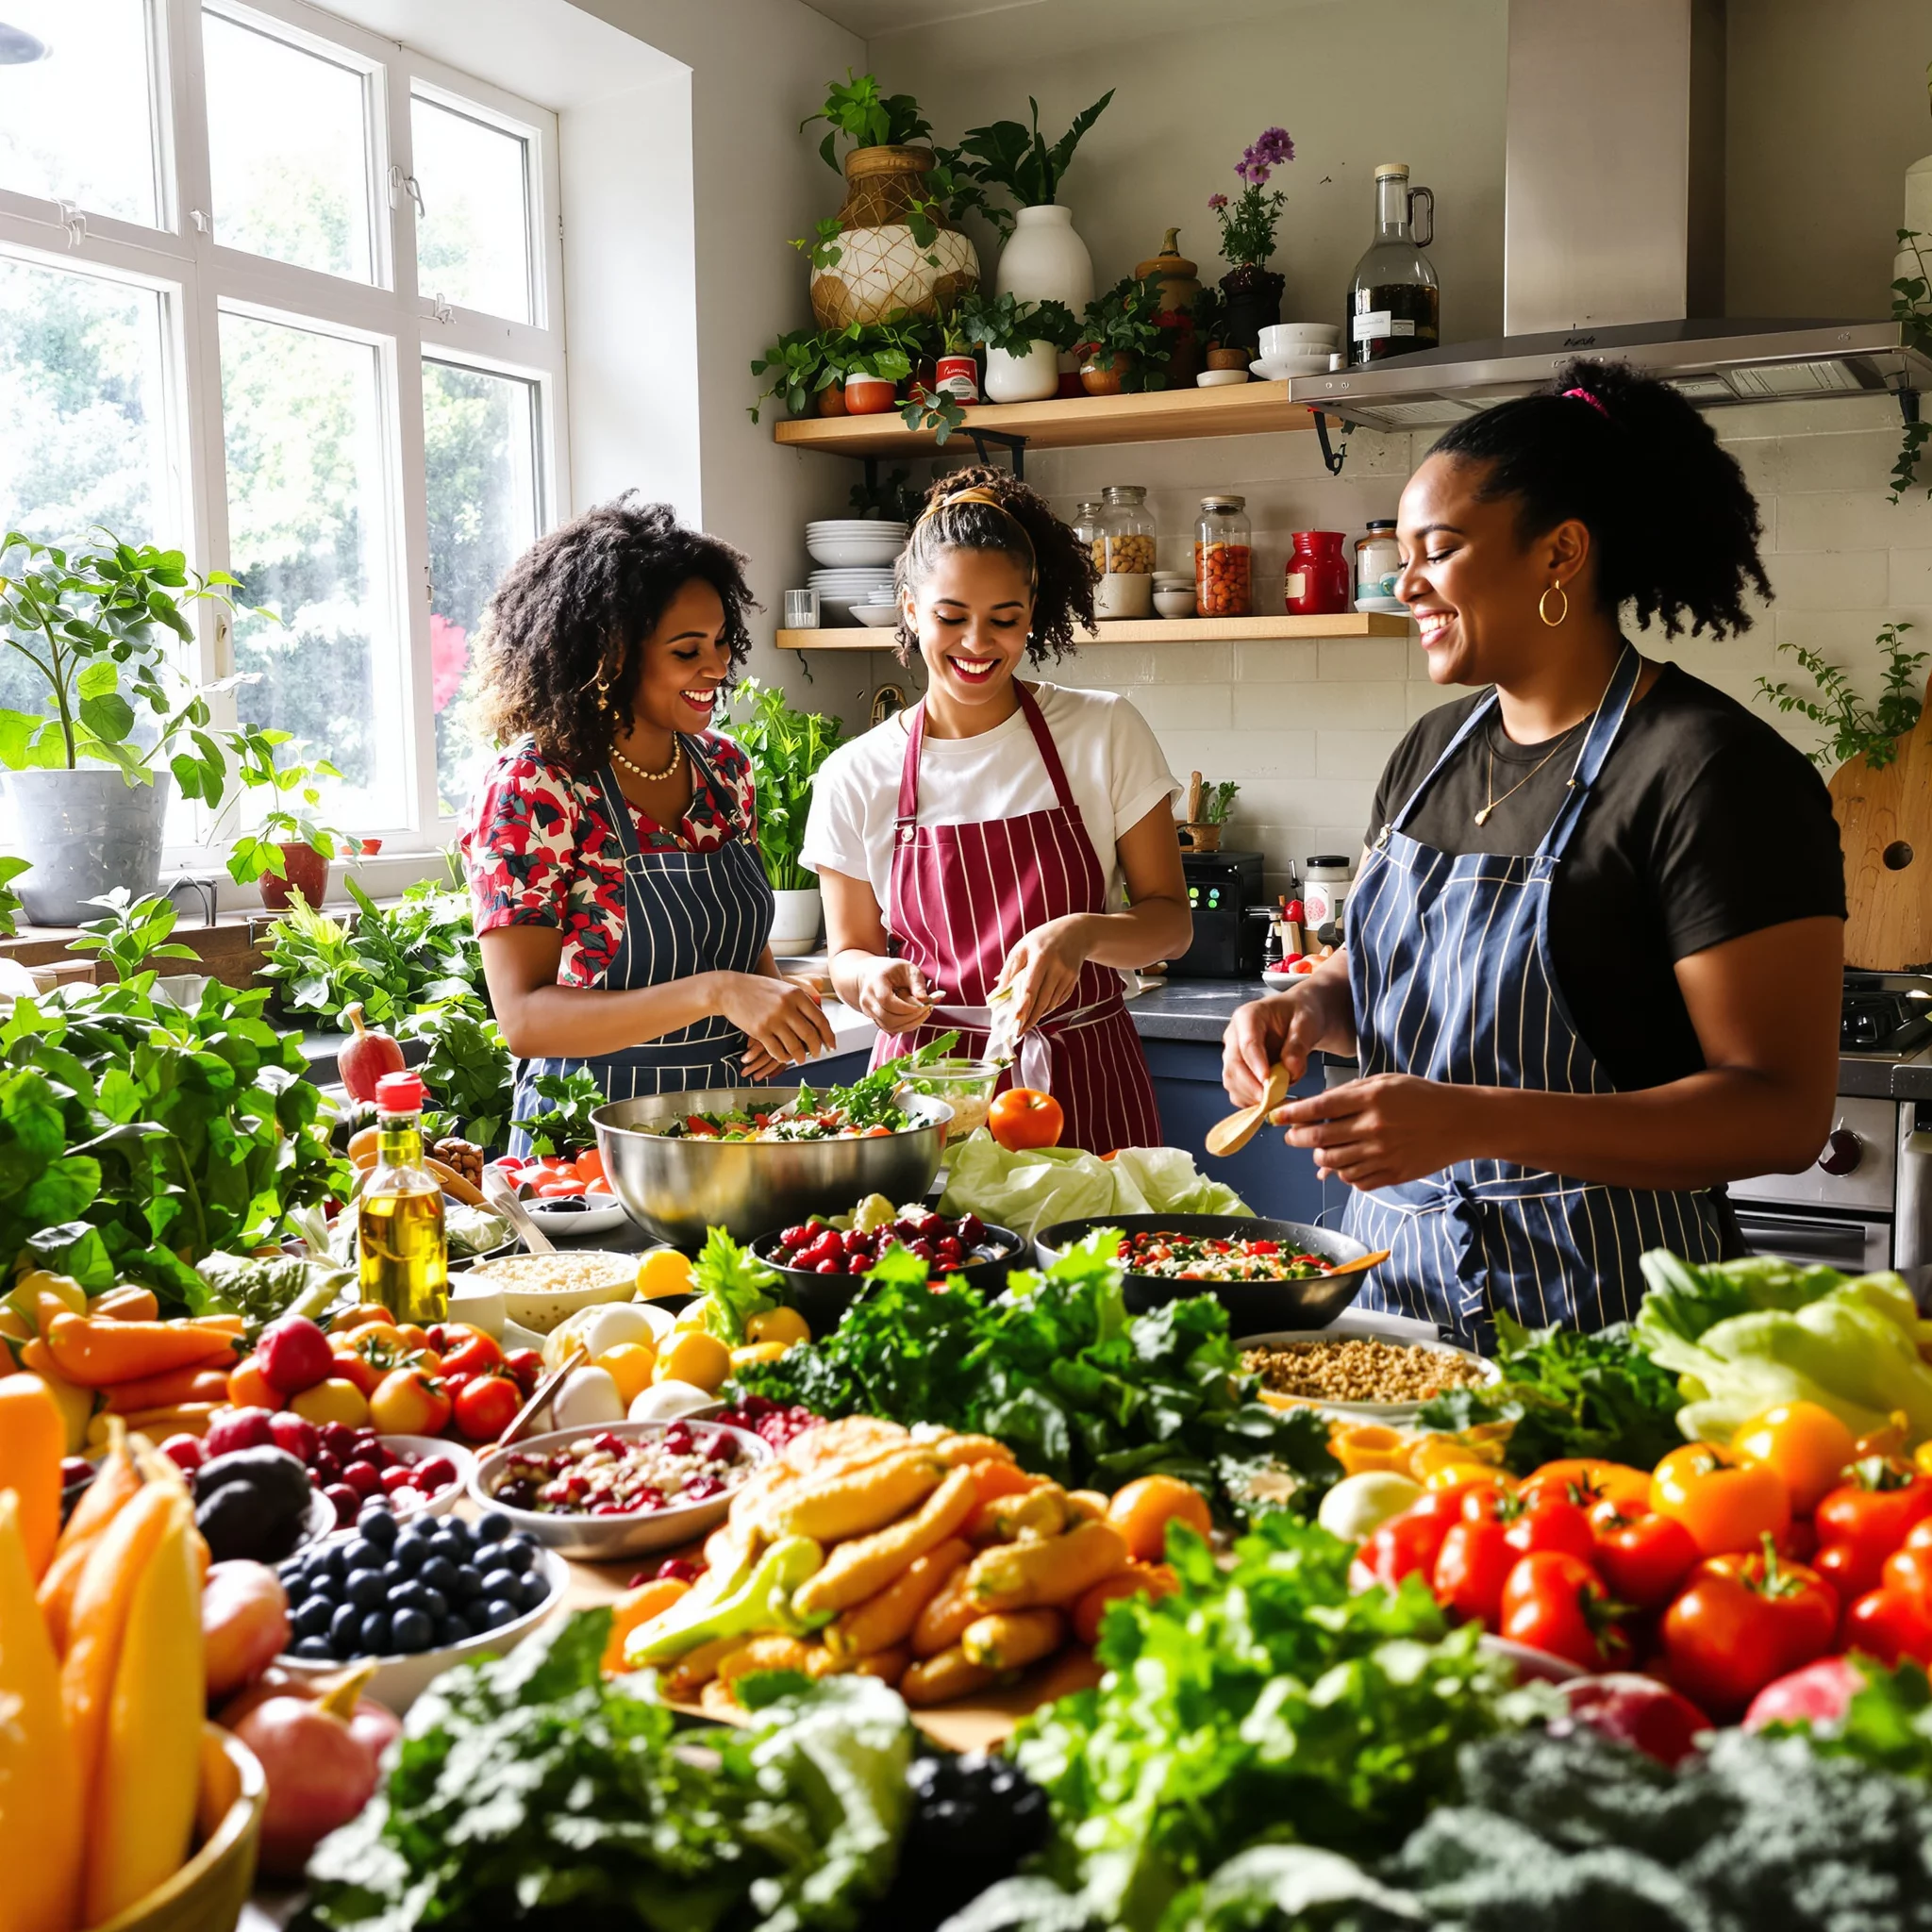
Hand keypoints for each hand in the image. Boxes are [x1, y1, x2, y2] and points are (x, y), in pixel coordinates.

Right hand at [713, 972, 836, 1074]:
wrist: (729, 989)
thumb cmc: (757, 988)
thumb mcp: (782, 987)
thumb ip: (800, 1000)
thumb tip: (818, 1019)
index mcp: (796, 994)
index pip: (820, 1019)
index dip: (828, 1035)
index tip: (831, 1045)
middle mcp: (787, 1006)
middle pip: (810, 1035)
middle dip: (816, 1049)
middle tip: (816, 1054)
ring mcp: (773, 1019)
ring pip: (794, 1046)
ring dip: (799, 1056)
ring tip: (800, 1059)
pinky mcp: (760, 1031)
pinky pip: (777, 1051)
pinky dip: (783, 1057)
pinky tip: (784, 1056)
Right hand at [850, 955, 940, 1031]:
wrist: (873, 974)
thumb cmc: (892, 970)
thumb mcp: (909, 969)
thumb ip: (918, 983)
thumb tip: (925, 999)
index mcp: (876, 982)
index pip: (887, 1001)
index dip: (906, 1008)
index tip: (923, 1006)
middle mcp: (868, 998)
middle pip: (888, 1017)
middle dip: (911, 1018)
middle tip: (927, 1010)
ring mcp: (868, 1010)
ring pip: (889, 1026)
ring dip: (910, 1024)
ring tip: (923, 1014)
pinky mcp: (874, 1019)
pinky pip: (890, 1029)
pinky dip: (905, 1027)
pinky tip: (915, 1018)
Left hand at [993, 917, 1089, 1036]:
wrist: (1077, 932)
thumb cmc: (1042, 939)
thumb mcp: (1022, 947)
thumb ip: (1009, 970)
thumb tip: (998, 992)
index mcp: (1042, 957)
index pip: (1031, 986)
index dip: (1024, 1005)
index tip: (1016, 1020)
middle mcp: (1057, 967)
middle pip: (1042, 1000)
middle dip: (1030, 1018)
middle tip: (1018, 1031)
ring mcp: (1068, 976)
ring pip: (1051, 1003)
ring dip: (1038, 1014)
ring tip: (1026, 1022)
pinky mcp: (1073, 981)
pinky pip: (1059, 1000)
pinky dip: (1048, 1007)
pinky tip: (1039, 1010)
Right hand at [1222, 988, 1335, 1103]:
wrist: (1298, 1019)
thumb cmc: (1299, 1014)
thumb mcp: (1306, 1022)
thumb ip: (1298, 1044)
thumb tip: (1290, 1069)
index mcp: (1248, 1016)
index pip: (1247, 1043)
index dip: (1256, 1064)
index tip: (1267, 1080)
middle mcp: (1235, 1035)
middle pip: (1234, 1065)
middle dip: (1251, 1086)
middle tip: (1272, 1099)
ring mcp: (1233, 1054)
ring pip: (1232, 1080)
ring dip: (1251, 1095)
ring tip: (1275, 1101)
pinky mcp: (1238, 1071)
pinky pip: (1237, 1090)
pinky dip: (1251, 1101)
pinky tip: (1269, 1103)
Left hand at [1271, 1073, 1477, 1189]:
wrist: (1462, 1122)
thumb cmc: (1420, 1096)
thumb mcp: (1384, 1082)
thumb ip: (1347, 1097)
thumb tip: (1314, 1118)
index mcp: (1371, 1098)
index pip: (1319, 1108)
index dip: (1291, 1114)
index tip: (1276, 1116)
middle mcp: (1374, 1127)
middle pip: (1320, 1139)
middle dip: (1298, 1138)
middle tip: (1293, 1136)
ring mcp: (1383, 1154)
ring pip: (1333, 1163)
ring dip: (1320, 1157)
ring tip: (1321, 1149)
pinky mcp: (1392, 1174)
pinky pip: (1354, 1181)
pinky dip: (1344, 1173)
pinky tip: (1347, 1162)